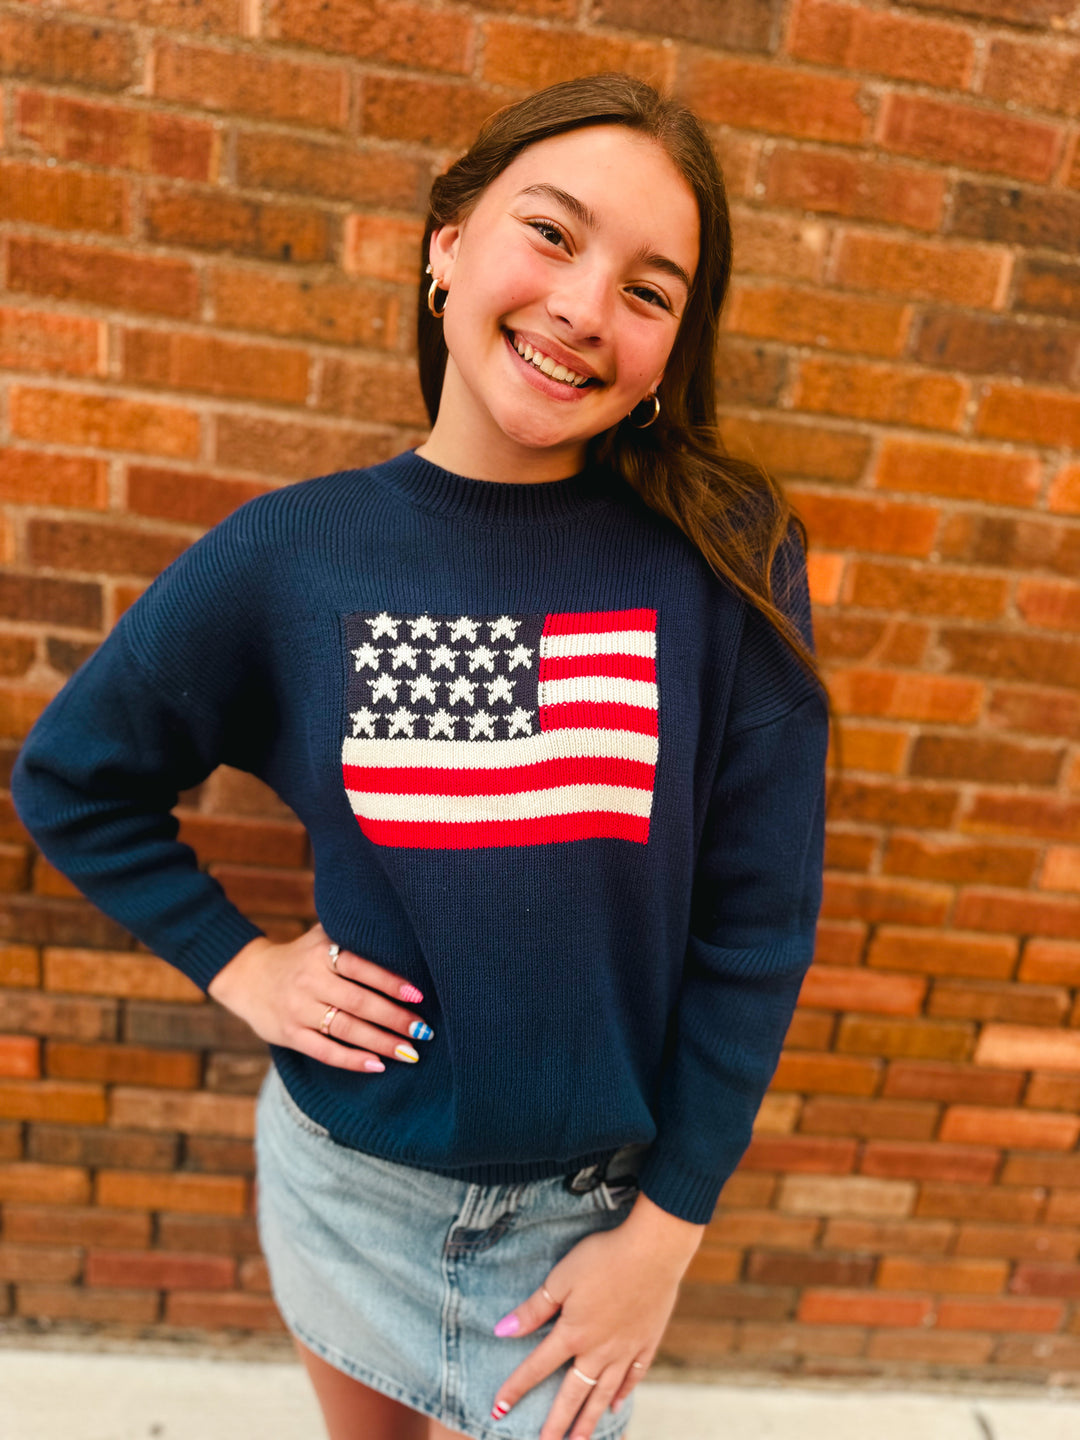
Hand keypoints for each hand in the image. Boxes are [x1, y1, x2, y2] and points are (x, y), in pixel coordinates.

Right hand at [207, 921, 430, 1073]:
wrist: (248, 977)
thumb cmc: (301, 956)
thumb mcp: (321, 936)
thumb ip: (352, 933)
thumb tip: (400, 926)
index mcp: (321, 954)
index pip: (361, 968)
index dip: (390, 982)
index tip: (418, 996)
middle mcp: (309, 981)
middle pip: (358, 1003)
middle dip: (394, 1018)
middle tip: (424, 1031)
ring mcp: (298, 1010)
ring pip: (345, 1029)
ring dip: (380, 1042)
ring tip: (410, 1053)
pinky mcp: (289, 1035)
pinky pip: (324, 1051)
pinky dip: (352, 1060)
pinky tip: (377, 1065)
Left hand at [490, 1216, 692, 1439]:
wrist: (654, 1249)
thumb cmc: (604, 1257)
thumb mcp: (561, 1277)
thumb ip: (534, 1309)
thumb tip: (502, 1331)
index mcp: (573, 1333)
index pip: (537, 1367)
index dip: (516, 1389)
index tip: (498, 1410)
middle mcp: (598, 1350)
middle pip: (572, 1394)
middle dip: (556, 1423)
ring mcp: (625, 1349)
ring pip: (603, 1393)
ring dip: (589, 1420)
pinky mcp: (647, 1341)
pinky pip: (633, 1376)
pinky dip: (623, 1394)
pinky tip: (615, 1406)